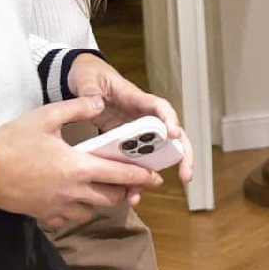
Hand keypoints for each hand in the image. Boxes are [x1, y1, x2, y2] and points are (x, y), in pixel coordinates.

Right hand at [0, 96, 163, 232]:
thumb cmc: (13, 141)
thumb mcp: (46, 117)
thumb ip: (77, 108)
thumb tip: (101, 103)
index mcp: (78, 166)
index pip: (119, 175)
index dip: (141, 177)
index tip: (156, 178)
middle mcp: (72, 191)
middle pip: (110, 198)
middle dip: (125, 192)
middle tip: (133, 185)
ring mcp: (57, 207)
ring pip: (92, 212)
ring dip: (103, 203)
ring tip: (107, 191)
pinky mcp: (44, 216)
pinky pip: (70, 220)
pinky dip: (79, 212)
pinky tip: (77, 201)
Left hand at [68, 55, 195, 184]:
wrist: (82, 80)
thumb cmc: (90, 74)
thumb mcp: (87, 79)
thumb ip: (89, 90)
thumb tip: (94, 102)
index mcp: (136, 99)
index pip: (160, 107)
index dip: (170, 119)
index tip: (174, 134)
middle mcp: (141, 117)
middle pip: (171, 136)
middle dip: (182, 155)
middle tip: (186, 175)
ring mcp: (134, 132)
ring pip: (154, 154)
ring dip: (151, 175)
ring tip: (141, 194)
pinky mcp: (123, 144)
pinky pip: (134, 162)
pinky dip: (132, 179)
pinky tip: (128, 194)